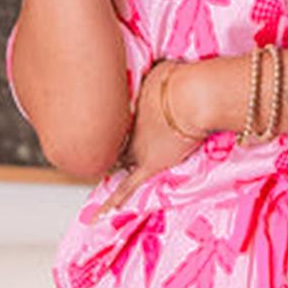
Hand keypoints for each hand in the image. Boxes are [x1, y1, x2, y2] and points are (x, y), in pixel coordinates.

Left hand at [106, 59, 211, 208]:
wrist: (193, 96)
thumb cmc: (181, 80)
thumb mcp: (160, 71)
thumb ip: (155, 80)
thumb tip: (159, 74)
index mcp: (128, 107)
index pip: (112, 121)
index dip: (110, 126)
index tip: (105, 127)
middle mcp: (127, 129)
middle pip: (113, 143)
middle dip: (109, 147)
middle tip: (102, 151)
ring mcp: (136, 148)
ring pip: (118, 163)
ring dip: (112, 169)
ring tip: (95, 183)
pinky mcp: (149, 166)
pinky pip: (127, 188)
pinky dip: (112, 201)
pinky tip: (97, 215)